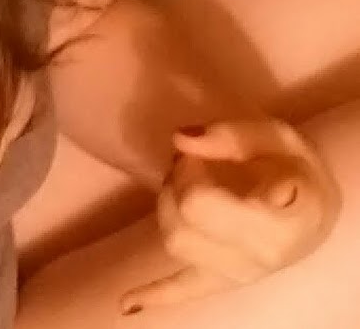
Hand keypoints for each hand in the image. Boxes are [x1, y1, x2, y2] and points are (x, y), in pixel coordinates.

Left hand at [120, 118, 339, 315]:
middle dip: (173, 183)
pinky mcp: (221, 278)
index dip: (186, 171)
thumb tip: (179, 139)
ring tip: (185, 180)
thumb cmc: (293, 166)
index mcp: (276, 225)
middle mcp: (256, 260)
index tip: (196, 152)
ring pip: (175, 243)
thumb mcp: (275, 135)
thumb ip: (229, 135)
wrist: (313, 205)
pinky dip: (155, 295)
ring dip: (167, 206)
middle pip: (180, 224)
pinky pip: (185, 290)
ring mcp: (237, 273)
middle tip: (189, 160)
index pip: (198, 205)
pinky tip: (126, 303)